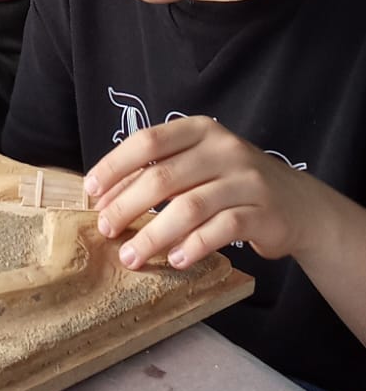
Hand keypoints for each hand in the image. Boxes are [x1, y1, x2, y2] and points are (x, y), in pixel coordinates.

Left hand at [84, 116, 325, 271]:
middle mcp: (224, 149)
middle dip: (127, 205)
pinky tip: (176, 260)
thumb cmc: (233, 184)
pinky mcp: (262, 213)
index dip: (116, 165)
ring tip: (132, 257)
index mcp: (201, 130)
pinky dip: (194, 246)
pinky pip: (221, 230)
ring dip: (154, 234)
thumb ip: (160, 174)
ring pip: (190, 207)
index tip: (91, 191)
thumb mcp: (199, 166)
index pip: (149, 141)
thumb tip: (106, 200)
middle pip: (164, 177)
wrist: (299, 205)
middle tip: (107, 230)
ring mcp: (246, 180)